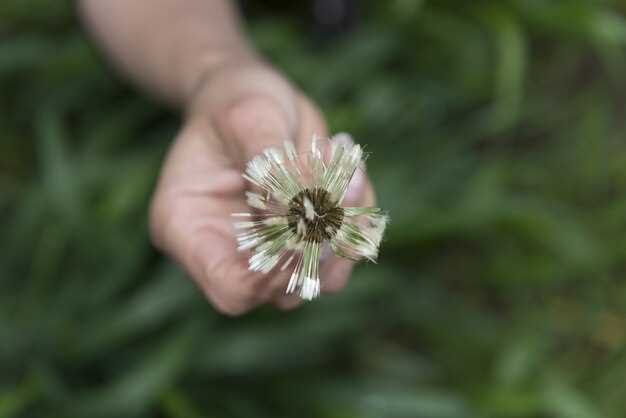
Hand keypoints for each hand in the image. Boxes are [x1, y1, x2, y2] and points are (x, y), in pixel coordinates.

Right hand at [149, 59, 375, 314]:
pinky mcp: (302, 240)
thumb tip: (304, 210)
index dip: (277, 271)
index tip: (312, 222)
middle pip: (280, 290)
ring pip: (321, 277)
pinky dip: (359, 217)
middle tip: (348, 184)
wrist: (252, 96)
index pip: (232, 287)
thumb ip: (272, 166)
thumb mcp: (249, 118)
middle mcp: (227, 250)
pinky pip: (343, 250)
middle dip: (323, 245)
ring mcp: (268, 250)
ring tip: (351, 171)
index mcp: (188, 228)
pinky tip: (353, 173)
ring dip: (348, 230)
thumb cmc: (236, 101)